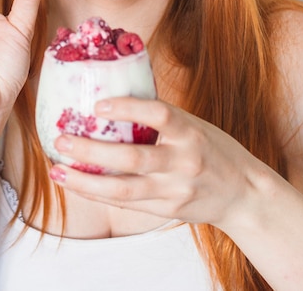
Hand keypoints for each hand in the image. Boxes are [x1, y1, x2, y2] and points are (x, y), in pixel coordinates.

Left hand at [49, 96, 262, 229]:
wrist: (244, 194)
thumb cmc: (213, 150)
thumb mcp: (194, 125)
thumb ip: (162, 117)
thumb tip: (118, 92)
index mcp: (190, 131)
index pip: (158, 114)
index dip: (128, 107)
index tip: (97, 104)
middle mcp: (183, 161)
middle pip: (132, 158)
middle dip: (92, 151)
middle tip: (62, 139)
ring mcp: (175, 190)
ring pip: (123, 188)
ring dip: (85, 181)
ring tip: (58, 169)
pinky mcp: (167, 210)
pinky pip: (127, 203)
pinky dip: (98, 194)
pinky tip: (76, 185)